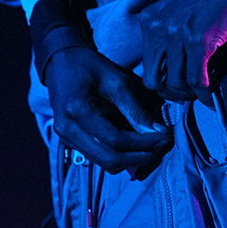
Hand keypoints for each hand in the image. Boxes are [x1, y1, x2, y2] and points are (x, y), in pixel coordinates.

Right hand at [44, 47, 170, 173]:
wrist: (61, 64)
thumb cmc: (91, 67)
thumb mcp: (117, 81)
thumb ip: (136, 109)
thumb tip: (158, 132)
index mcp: (77, 111)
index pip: (115, 140)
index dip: (144, 143)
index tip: (165, 136)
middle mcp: (67, 130)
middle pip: (109, 160)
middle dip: (140, 157)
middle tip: (161, 146)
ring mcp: (66, 139)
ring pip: (104, 163)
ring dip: (131, 160)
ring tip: (151, 146)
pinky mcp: (70, 142)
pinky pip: (99, 157)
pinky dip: (120, 155)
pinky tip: (136, 144)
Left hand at [140, 0, 226, 104]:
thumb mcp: (179, 12)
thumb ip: (169, 36)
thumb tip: (174, 71)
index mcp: (149, 20)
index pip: (146, 66)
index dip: (162, 83)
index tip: (179, 86)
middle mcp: (157, 27)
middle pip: (153, 80)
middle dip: (171, 93)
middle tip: (188, 94)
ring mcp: (177, 34)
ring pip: (175, 83)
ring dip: (190, 94)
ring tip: (203, 93)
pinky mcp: (199, 40)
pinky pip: (197, 80)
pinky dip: (205, 94)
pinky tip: (212, 97)